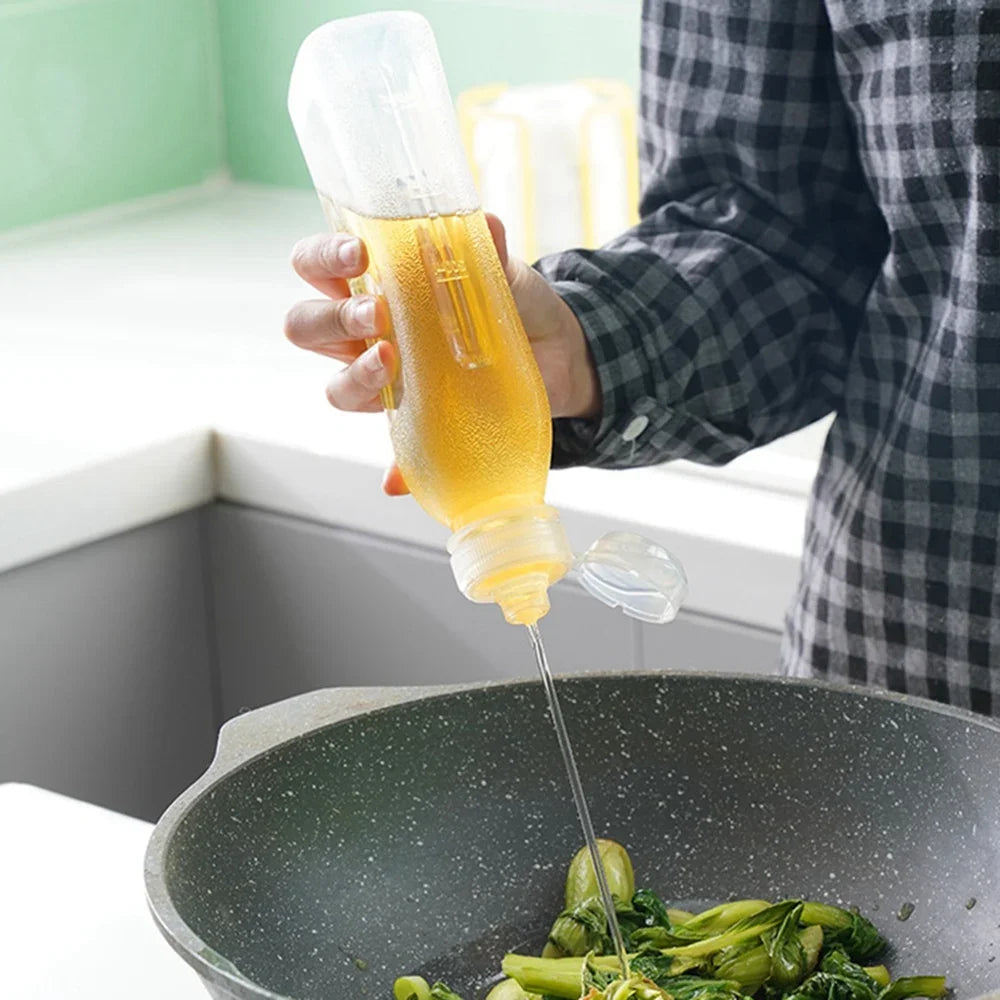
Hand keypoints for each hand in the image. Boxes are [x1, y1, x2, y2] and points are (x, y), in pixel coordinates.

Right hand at [284, 215, 599, 495]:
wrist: (556, 353)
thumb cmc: (511, 302)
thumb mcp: (503, 271)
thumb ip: (488, 250)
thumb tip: (489, 228)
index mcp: (373, 284)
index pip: (316, 267)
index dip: (320, 259)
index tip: (357, 255)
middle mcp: (365, 334)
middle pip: (307, 327)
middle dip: (334, 318)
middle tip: (379, 313)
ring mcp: (387, 381)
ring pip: (336, 387)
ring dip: (355, 377)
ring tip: (391, 362)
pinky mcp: (416, 424)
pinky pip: (394, 452)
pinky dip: (393, 468)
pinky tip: (396, 477)